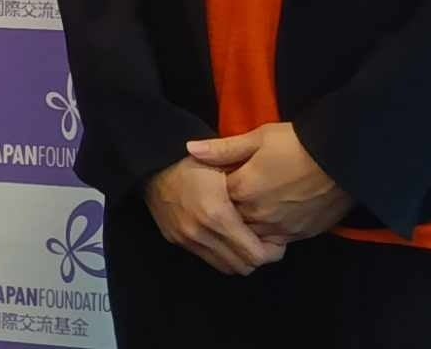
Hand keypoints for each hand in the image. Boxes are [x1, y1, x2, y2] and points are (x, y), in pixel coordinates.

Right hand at [144, 156, 287, 275]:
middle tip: (265, 241)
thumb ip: (249, 186)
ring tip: (246, 240)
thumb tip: (275, 212)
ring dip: (240, 258)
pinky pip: (208, 260)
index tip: (278, 239)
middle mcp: (201, 233)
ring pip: (227, 268)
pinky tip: (226, 238)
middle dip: (258, 257)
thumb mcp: (225, 165)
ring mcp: (187, 240)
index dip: (272, 251)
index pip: (255, 255)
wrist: (152, 164)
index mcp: (217, 214)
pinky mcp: (177, 242)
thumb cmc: (195, 162)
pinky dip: (222, 254)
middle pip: (243, 267)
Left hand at [187, 124, 350, 244]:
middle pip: (232, 219)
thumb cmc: (297, 143)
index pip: (216, 196)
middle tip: (239, 191)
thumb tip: (190, 149)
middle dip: (229, 209)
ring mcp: (279, 228)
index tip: (223, 176)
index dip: (217, 187)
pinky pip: (275, 241)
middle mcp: (257, 213)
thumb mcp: (258, 137)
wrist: (342, 159)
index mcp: (243, 188)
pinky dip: (270, 233)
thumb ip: (223, 149)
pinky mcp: (299, 235)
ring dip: (248, 223)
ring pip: (252, 234)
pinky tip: (273, 215)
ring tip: (256, 203)